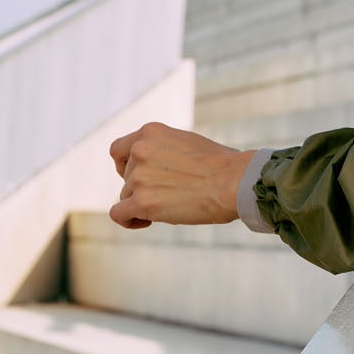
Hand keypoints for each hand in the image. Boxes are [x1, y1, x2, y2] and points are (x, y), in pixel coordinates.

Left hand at [108, 121, 251, 228]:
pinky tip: (147, 222)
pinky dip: (130, 220)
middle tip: (170, 191)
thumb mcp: (187, 143)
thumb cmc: (221, 164)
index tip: (143, 173)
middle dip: (142, 186)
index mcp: (151, 132)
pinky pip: (119, 214)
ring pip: (126, 196)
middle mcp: (140, 150)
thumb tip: (150, 168)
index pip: (118, 150)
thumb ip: (162, 149)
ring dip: (143, 202)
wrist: (235, 181)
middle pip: (125, 176)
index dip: (126, 164)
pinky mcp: (142, 202)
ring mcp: (139, 176)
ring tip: (173, 204)